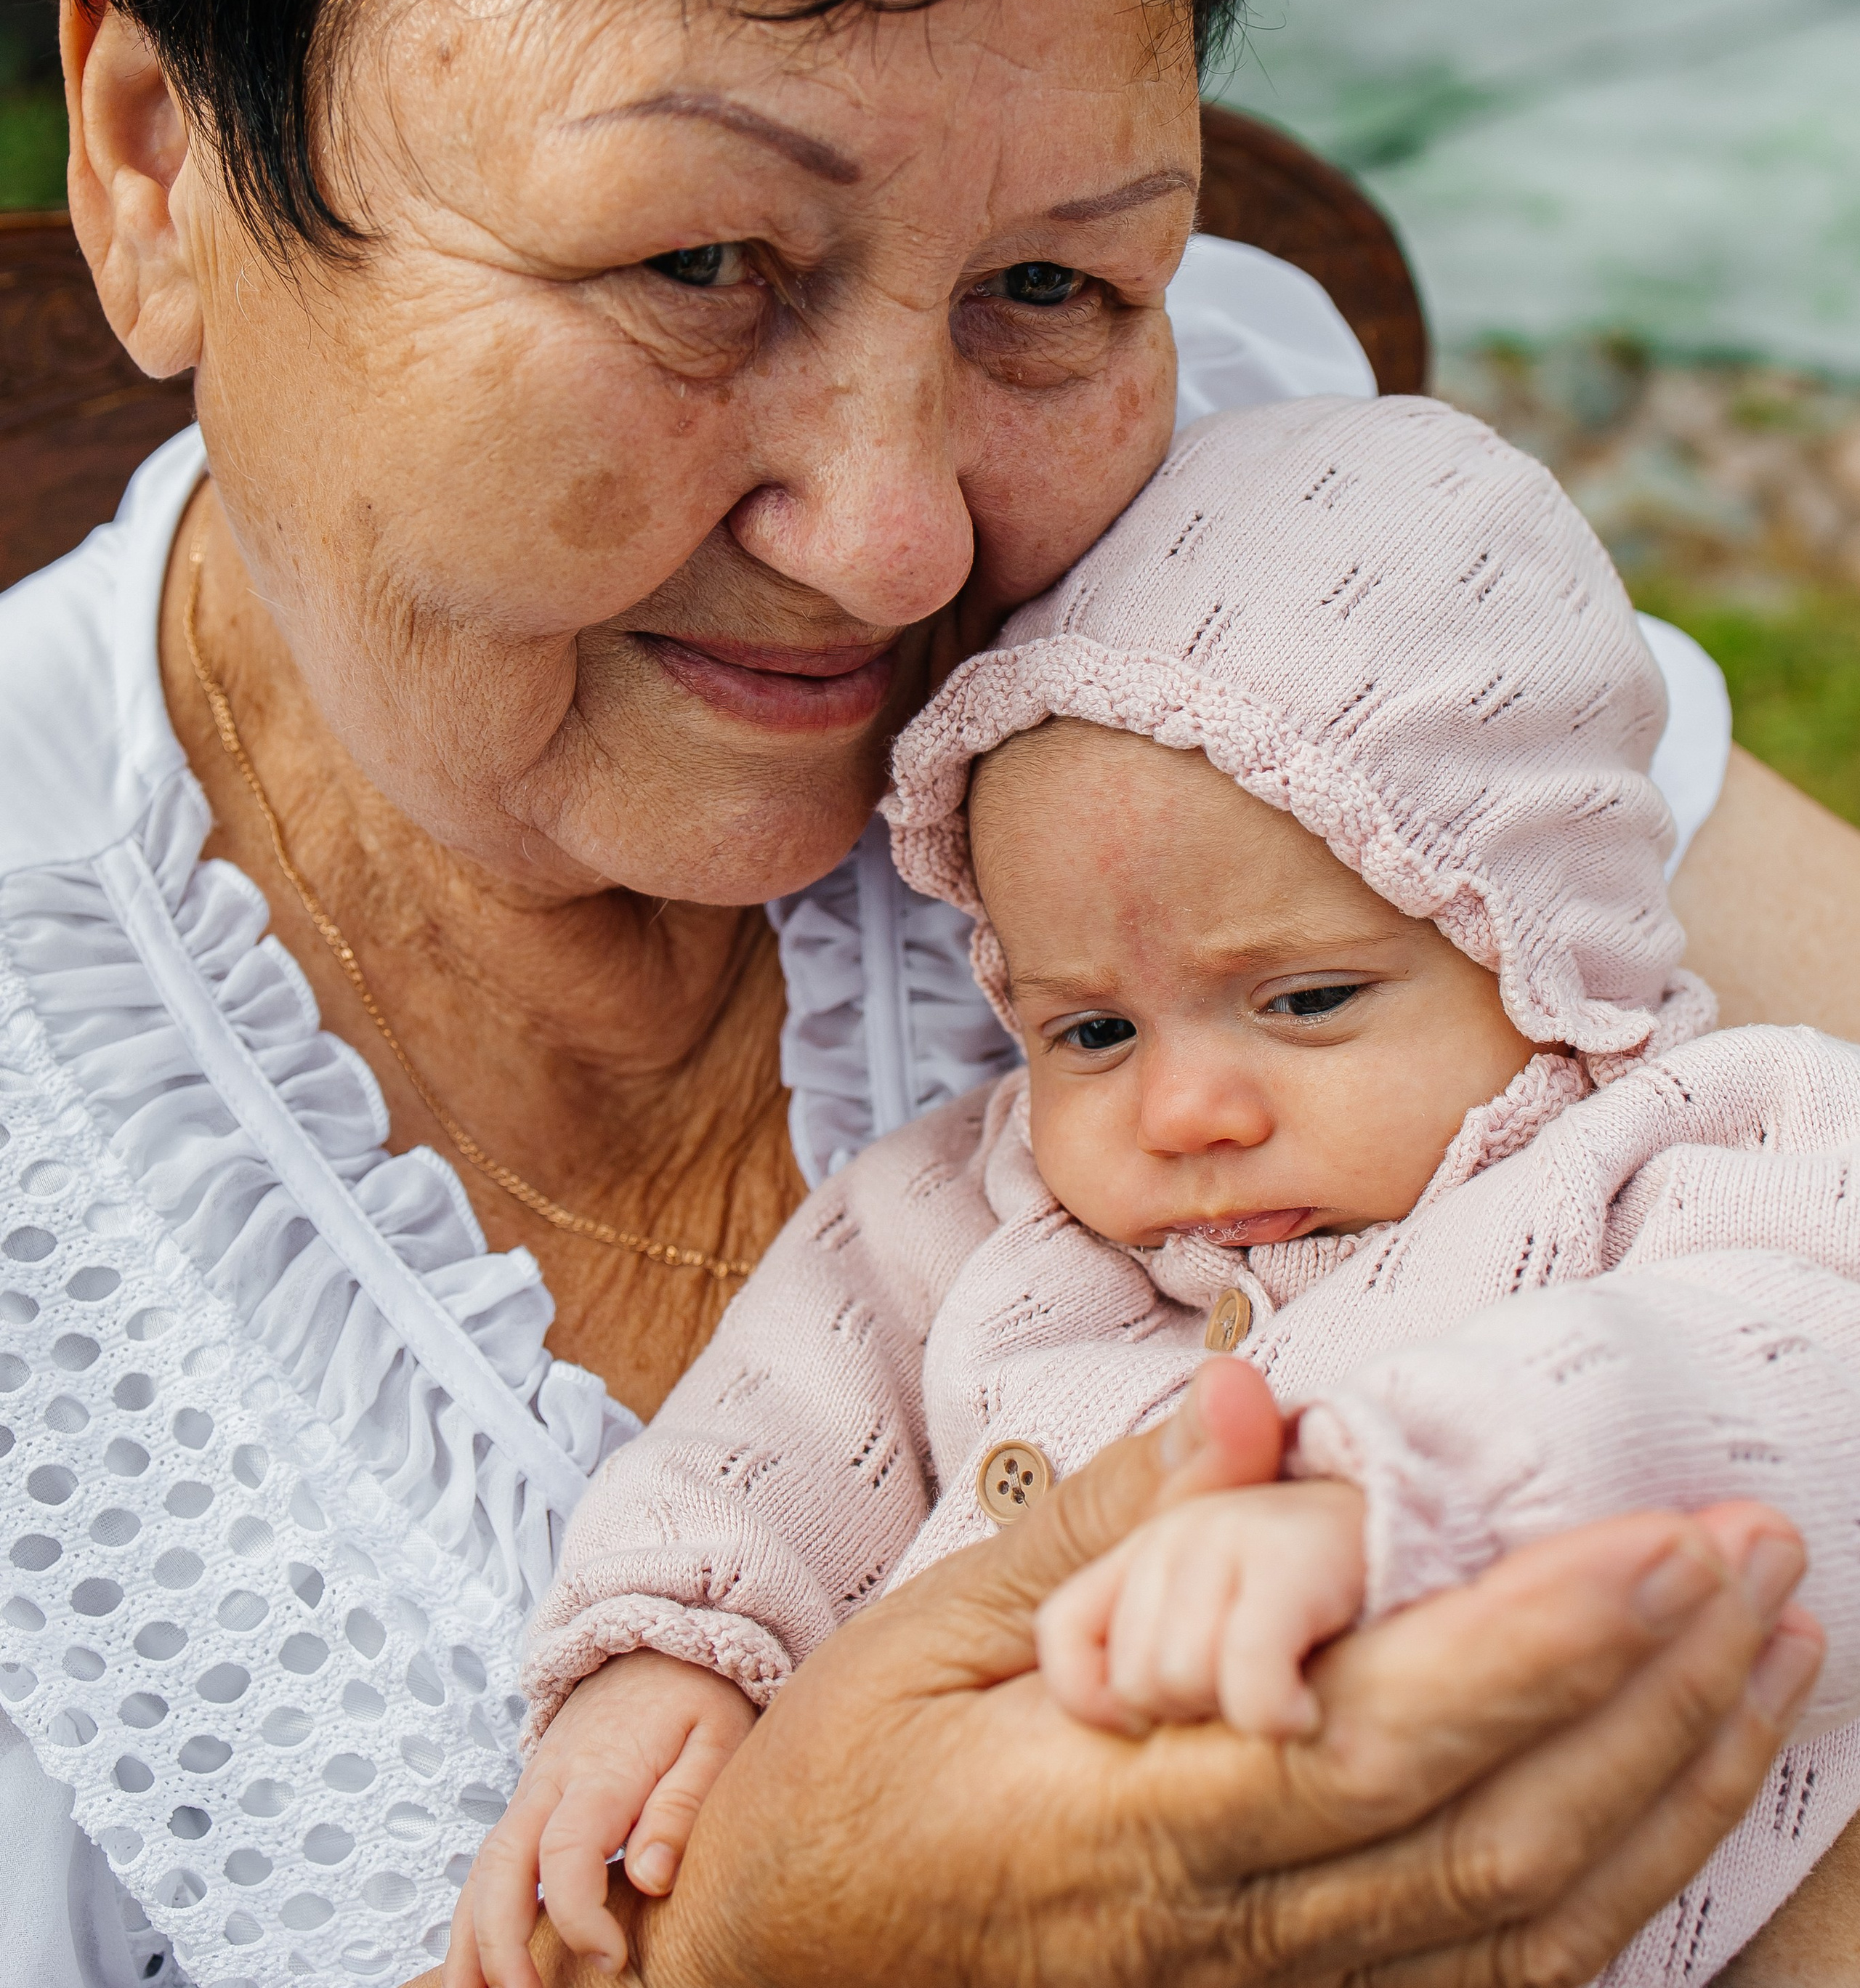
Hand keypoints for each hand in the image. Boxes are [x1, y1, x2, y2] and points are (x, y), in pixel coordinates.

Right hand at [443, 1651, 754, 1987]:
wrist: (658, 1639)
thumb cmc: (695, 1694)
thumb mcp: (715, 1736)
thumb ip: (683, 1805)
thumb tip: (651, 1878)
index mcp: (600, 1771)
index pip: (566, 1853)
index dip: (580, 1917)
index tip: (613, 1961)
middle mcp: (550, 1784)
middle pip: (500, 1867)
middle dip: (498, 1944)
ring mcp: (533, 1793)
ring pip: (481, 1871)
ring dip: (470, 1940)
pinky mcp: (532, 1804)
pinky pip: (489, 1865)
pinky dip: (475, 1918)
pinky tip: (480, 1967)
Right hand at [481, 1360, 1820, 1987]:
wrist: (770, 1987)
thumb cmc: (839, 1803)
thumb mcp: (935, 1627)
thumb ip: (1113, 1517)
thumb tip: (1254, 1387)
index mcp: (1134, 1819)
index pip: (1388, 1733)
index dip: (1542, 1640)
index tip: (1658, 1536)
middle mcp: (1228, 1938)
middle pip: (1502, 1834)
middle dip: (1658, 1690)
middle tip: (1763, 1549)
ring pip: (1530, 1926)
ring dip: (1673, 1787)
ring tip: (1768, 1655)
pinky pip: (1491, 1987)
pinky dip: (1614, 1895)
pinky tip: (1676, 1801)